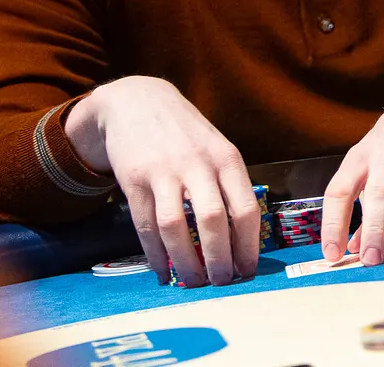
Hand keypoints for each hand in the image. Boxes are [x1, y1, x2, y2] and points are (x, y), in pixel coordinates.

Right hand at [66, 76, 261, 287]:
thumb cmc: (186, 133)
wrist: (137, 101)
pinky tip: (164, 271)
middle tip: (222, 283)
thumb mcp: (217, 148)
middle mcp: (198, 164)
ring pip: (176, 227)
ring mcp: (164, 171)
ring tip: (194, 282)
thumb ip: (228, 186)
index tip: (248, 271)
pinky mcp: (134, 179)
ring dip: (186, 262)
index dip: (248, 246)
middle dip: (220, 260)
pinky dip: (156, 255)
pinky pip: (146, 225)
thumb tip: (241, 239)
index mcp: (227, 159)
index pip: (246, 209)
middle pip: (214, 221)